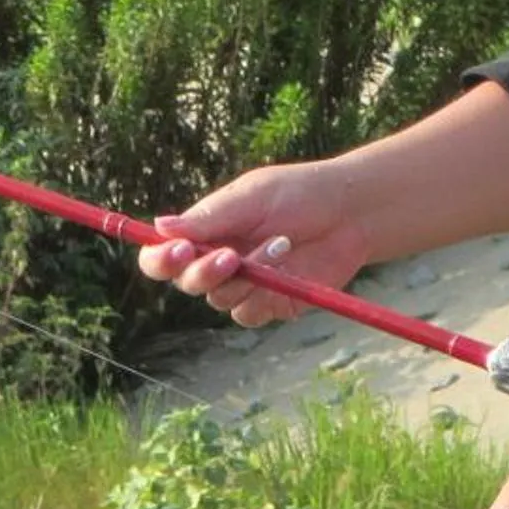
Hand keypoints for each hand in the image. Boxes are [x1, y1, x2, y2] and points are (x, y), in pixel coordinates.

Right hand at [137, 161, 372, 326]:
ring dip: (247, 277)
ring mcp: (243, 287)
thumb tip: (159, 226)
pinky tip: (288, 266)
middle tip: (231, 257)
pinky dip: (265, 294)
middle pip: (186, 284)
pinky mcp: (270, 305)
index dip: (161, 260)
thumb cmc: (298, 194)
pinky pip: (248, 314)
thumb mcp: (251, 198)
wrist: (349, 213)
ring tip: (281, 243)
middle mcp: (217, 263)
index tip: (178, 251)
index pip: (162, 257)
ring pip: (219, 300)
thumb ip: (208, 218)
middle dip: (205, 273)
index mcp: (204, 233)